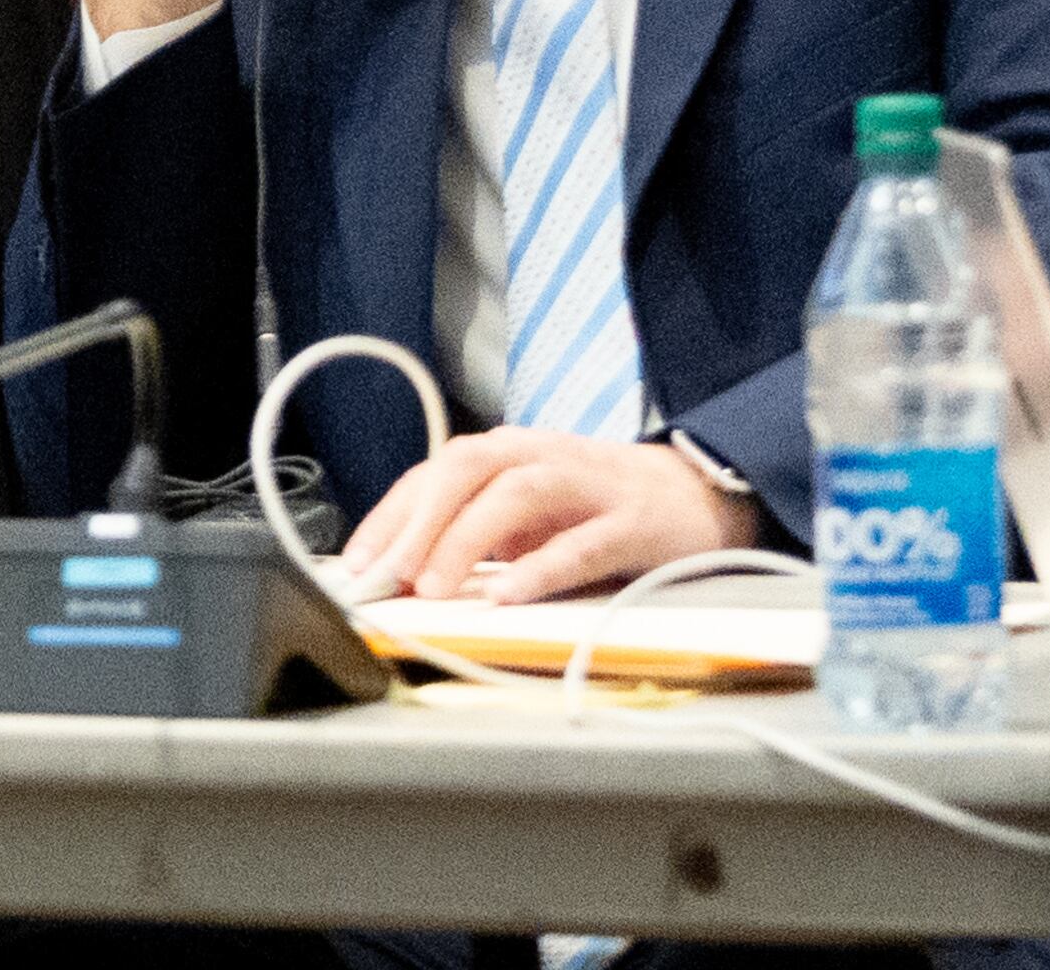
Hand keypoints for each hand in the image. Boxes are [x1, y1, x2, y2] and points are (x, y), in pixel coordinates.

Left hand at [342, 429, 761, 603]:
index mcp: (507, 455)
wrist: (695, 492)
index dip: (390, 515)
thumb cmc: (594, 503)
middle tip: (386, 574)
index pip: (434, 473)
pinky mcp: (631, 525)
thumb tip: (401, 572)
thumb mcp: (525, 509)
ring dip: (467, 539)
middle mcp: (540, 458)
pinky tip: (508, 595)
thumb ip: (471, 531)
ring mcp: (587, 487)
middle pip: (467, 469)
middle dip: (419, 520)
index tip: (354, 563)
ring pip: (517, 495)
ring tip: (433, 587)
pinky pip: (580, 544)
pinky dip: (540, 570)